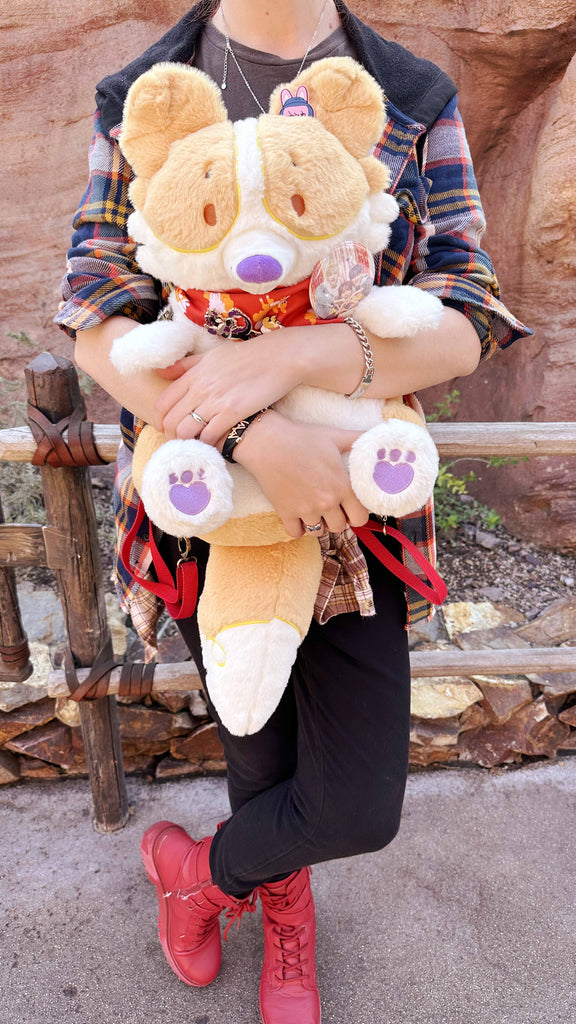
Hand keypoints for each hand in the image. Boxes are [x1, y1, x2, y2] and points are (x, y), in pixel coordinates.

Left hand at [152, 334, 303, 444]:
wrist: (279, 357)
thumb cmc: (247, 356)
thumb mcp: (211, 355)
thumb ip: (185, 365)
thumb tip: (160, 372)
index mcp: (193, 374)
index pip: (163, 403)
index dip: (159, 421)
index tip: (166, 429)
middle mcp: (200, 388)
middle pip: (171, 421)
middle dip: (172, 436)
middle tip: (181, 442)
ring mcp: (216, 401)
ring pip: (186, 431)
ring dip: (188, 442)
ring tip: (197, 445)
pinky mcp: (233, 412)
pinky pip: (209, 436)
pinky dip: (208, 444)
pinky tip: (215, 444)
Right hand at [235, 411, 368, 537]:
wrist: (267, 442)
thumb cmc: (302, 437)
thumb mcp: (334, 436)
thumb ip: (358, 439)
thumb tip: (379, 433)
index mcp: (342, 486)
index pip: (360, 518)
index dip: (357, 514)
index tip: (351, 507)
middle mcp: (326, 502)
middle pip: (340, 527)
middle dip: (338, 519)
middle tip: (332, 508)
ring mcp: (305, 509)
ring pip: (319, 532)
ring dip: (319, 524)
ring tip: (315, 511)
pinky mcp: (285, 513)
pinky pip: (296, 533)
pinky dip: (299, 529)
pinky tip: (299, 517)